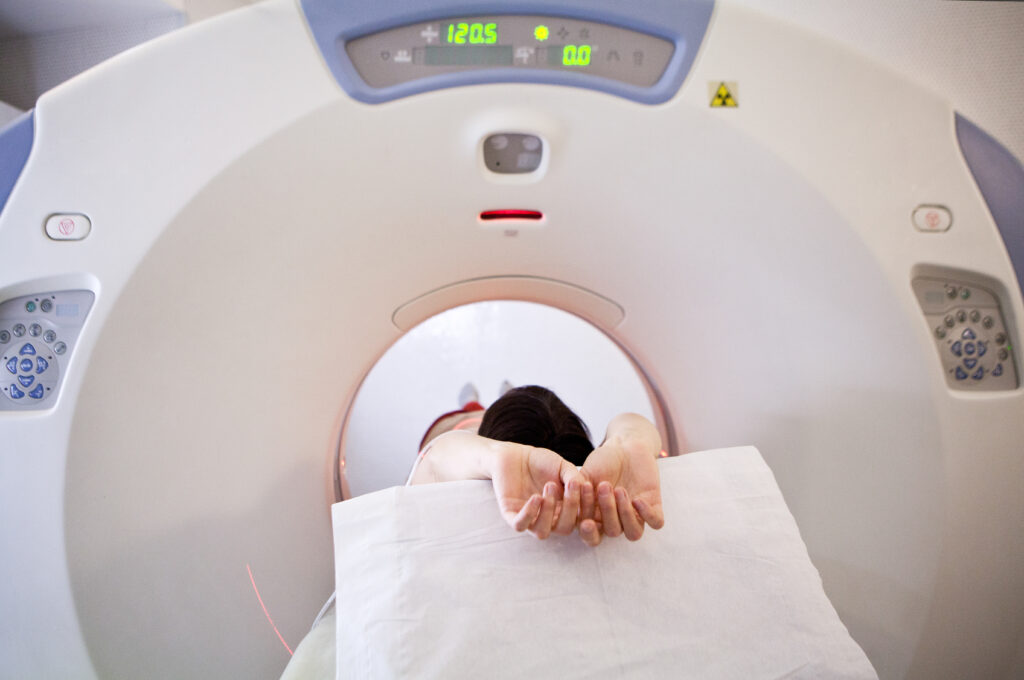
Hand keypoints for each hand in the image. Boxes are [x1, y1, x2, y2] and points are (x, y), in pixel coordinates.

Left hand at [488, 443, 588, 538]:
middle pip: (565, 528)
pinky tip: (536, 497)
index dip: (588, 508)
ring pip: (542, 532)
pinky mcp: (511, 515)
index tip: (588, 487)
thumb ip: (575, 478)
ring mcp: (530, 519)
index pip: (581, 520)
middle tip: (570, 484)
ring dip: (548, 512)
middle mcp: (549, 519)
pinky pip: (520, 525)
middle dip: (570, 507)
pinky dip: (529, 514)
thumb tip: (585, 488)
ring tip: (549, 486)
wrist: (517, 455)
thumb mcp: (563, 467)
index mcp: (564, 512)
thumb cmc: (542, 462)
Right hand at [578, 417, 663, 545]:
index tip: (586, 522)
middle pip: (613, 531)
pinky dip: (647, 514)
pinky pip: (656, 522)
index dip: (589, 534)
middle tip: (604, 486)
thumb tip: (564, 509)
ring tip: (619, 490)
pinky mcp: (653, 506)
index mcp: (598, 517)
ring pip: (634, 533)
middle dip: (608, 510)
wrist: (624, 446)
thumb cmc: (602, 461)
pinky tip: (637, 499)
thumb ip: (575, 493)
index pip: (592, 537)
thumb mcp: (585, 475)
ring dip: (626, 514)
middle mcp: (617, 520)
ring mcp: (636, 515)